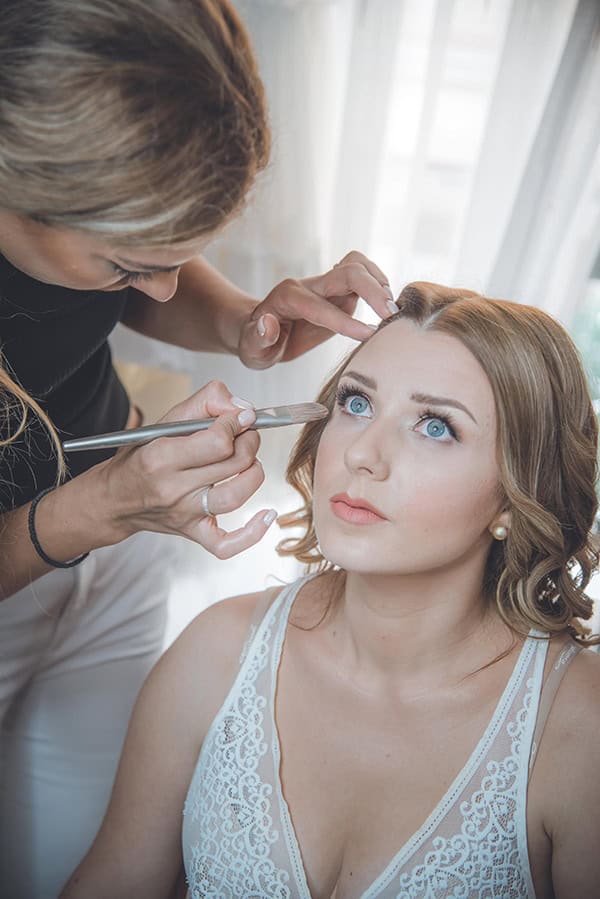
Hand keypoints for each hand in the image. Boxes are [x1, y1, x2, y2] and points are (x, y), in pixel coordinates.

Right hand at [98, 382, 275, 558]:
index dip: (236, 423)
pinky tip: (266, 515)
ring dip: (254, 473)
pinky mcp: (193, 532)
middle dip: (249, 441)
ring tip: (250, 461)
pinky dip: (251, 534)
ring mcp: (185, 514)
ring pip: (235, 497)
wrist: (114, 500)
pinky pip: (226, 544)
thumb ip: (204, 403)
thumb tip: (241, 407)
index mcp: (161, 457)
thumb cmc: (140, 459)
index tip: (238, 417)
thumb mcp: (163, 421)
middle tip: (245, 434)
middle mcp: (173, 488)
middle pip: (233, 464)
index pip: (218, 441)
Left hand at [237, 250, 394, 368]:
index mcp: (287, 297)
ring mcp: (325, 286)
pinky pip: (362, 275)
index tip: (369, 335)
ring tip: (391, 309)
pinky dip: (378, 283)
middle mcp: (308, 286)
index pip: (319, 306)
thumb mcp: (250, 348)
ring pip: (356, 265)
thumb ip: (258, 337)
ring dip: (378, 281)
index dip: (344, 321)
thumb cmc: (254, 343)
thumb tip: (268, 323)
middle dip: (371, 290)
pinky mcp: (338, 292)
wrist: (258, 333)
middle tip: (391, 315)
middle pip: (346, 272)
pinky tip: (385, 305)